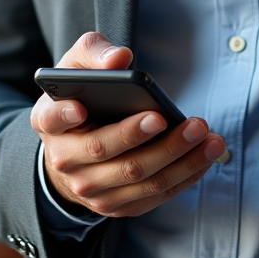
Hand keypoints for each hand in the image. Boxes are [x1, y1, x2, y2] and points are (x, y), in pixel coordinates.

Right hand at [30, 32, 225, 218]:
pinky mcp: (116, 205)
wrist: (74, 147)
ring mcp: (90, 189)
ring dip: (179, 159)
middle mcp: (65, 160)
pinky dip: (184, 176)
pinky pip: (154, 195)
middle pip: (106, 151)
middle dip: (149, 137)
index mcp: (49, 120)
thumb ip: (95, 52)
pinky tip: (205, 155)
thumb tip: (120, 58)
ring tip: (209, 137)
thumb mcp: (78, 66)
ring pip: (137, 178)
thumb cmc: (82, 95)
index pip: (52, 118)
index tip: (81, 107)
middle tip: (189, 122)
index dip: (64, 114)